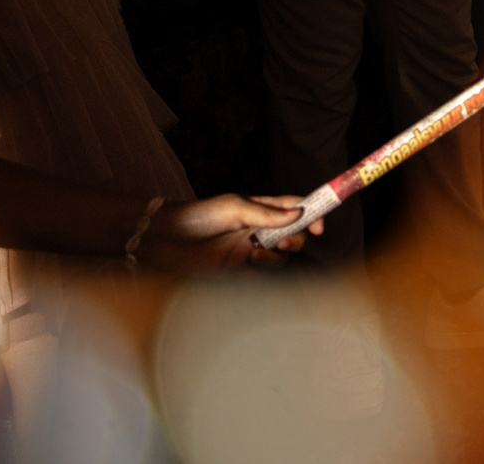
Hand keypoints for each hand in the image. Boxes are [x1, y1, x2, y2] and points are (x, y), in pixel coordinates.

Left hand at [142, 194, 320, 272]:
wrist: (165, 241)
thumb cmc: (197, 217)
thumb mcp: (234, 208)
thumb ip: (266, 214)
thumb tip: (299, 214)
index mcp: (260, 210)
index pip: (294, 208)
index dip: (311, 214)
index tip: (319, 226)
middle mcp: (258, 230)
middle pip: (293, 235)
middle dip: (295, 239)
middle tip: (285, 241)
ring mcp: (248, 251)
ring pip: (279, 257)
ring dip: (275, 257)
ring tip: (256, 255)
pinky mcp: (237, 271)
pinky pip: (260, 276)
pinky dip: (260, 273)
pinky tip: (247, 265)